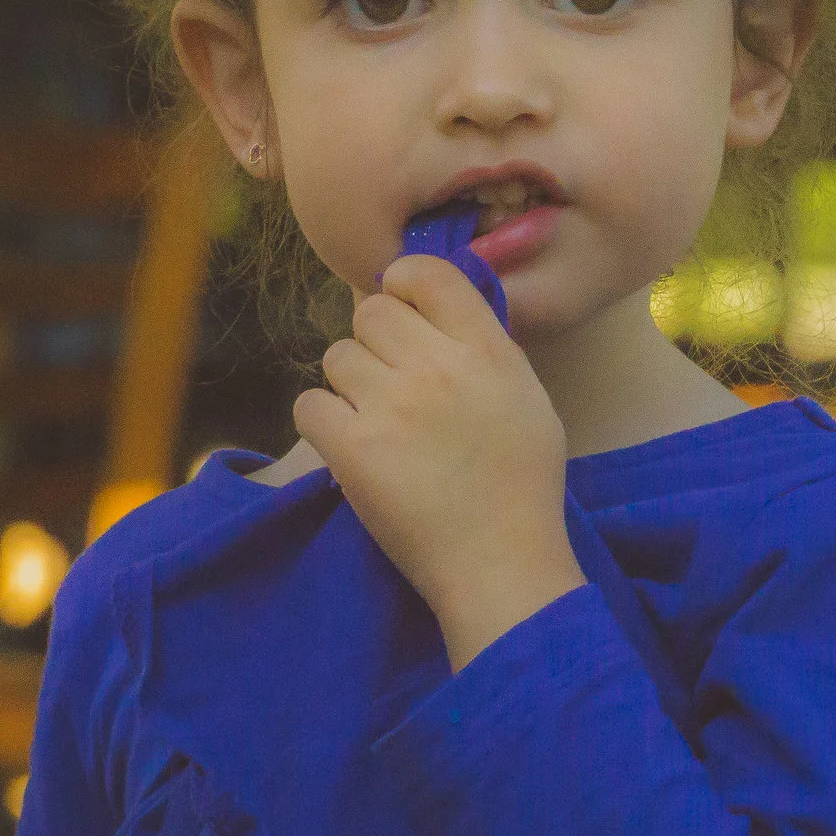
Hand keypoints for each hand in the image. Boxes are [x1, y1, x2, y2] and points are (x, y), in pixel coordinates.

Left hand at [294, 252, 584, 669]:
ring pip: (337, 357)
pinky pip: (309, 405)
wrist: (500, 562)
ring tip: (377, 424)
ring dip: (349, 386)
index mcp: (487, 351)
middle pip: (370, 312)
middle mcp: (438, 367)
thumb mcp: (527, 398)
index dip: (403, 286)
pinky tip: (350, 447)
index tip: (404, 313)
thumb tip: (435, 317)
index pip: (427, 273)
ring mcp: (392, 407)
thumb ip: (484, 350)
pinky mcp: (352, 449)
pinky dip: (324, 424)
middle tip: (391, 385)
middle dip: (375, 343)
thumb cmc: (522, 485)